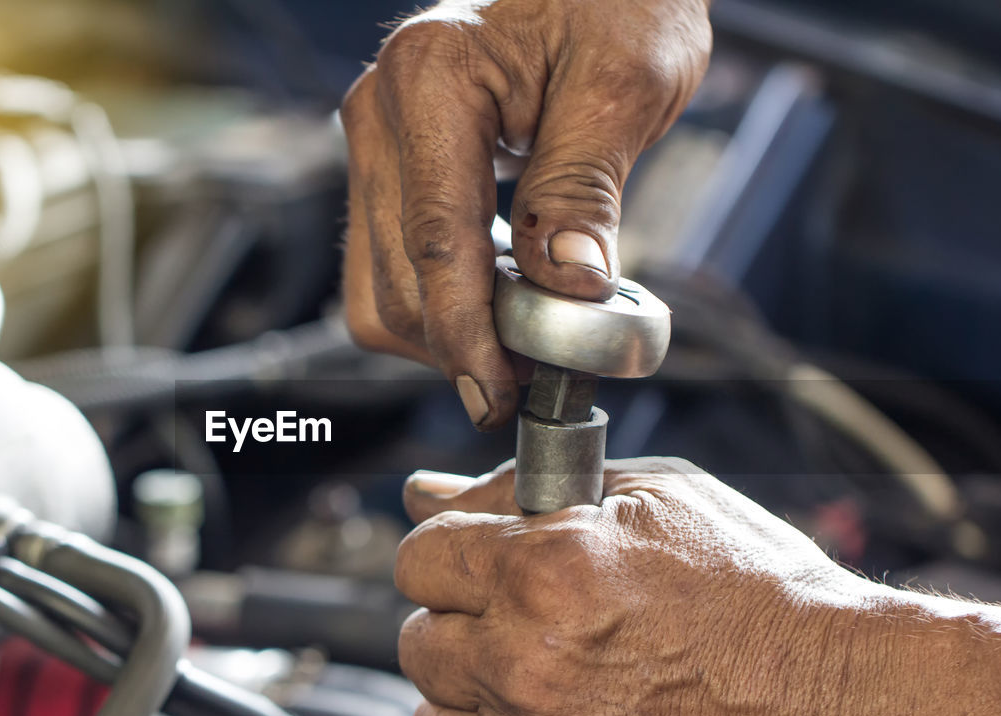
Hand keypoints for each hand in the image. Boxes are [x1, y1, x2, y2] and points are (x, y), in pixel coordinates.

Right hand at [341, 0, 710, 428]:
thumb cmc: (615, 3)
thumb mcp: (625, 84)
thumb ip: (583, 188)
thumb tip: (565, 286)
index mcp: (431, 78)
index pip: (436, 239)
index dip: (465, 333)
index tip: (498, 393)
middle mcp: (382, 110)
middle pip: (396, 279)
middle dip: (460, 343)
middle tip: (537, 372)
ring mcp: (375, 142)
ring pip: (379, 288)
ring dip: (443, 334)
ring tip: (521, 342)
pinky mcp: (387, 169)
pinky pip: (389, 266)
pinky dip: (438, 305)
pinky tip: (497, 304)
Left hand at [395, 458, 1000, 715]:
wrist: (834, 705)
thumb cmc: (756, 595)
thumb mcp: (648, 499)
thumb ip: (516, 488)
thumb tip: (426, 490)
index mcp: (539, 569)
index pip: (417, 558)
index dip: (449, 557)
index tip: (476, 570)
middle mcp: (522, 660)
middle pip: (417, 641)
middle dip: (460, 626)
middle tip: (521, 627)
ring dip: (469, 705)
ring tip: (533, 689)